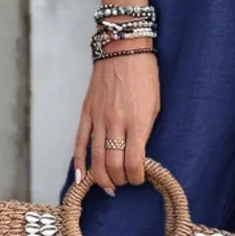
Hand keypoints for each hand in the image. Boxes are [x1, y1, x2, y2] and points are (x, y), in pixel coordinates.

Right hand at [74, 47, 160, 196]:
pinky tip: (81, 178)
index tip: (139, 179)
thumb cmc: (145, 76)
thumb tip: (139, 156)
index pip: (134, 162)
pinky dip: (79, 163)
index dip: (136, 177)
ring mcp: (99, 118)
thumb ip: (145, 131)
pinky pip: (80, 143)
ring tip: (109, 186)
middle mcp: (117, 122)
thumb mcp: (155, 105)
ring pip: (96, 158)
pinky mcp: (87, 112)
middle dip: (120, 180)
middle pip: (113, 164)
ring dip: (102, 178)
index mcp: (138, 121)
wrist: (123, 49)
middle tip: (124, 182)